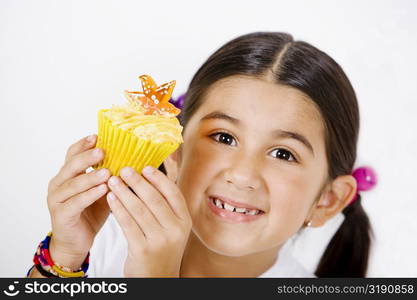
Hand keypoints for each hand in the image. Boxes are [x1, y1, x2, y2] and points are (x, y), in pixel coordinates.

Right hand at [47, 135, 110, 269]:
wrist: (76, 242)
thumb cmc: (91, 213)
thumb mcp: (103, 191)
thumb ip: (111, 176)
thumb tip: (134, 160)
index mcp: (68, 174)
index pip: (73, 153)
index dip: (83, 144)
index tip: (97, 136)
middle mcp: (59, 183)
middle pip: (71, 165)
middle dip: (87, 157)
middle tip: (102, 150)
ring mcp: (57, 199)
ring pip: (72, 183)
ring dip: (90, 176)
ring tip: (106, 171)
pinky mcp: (61, 215)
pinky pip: (75, 202)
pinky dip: (89, 195)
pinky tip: (102, 190)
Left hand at [106, 166, 191, 276]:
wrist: (157, 277)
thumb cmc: (161, 248)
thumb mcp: (172, 228)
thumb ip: (165, 207)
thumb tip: (148, 178)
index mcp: (184, 220)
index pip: (173, 193)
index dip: (158, 178)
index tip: (145, 167)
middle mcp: (175, 229)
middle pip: (154, 198)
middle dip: (137, 181)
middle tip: (124, 169)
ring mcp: (159, 240)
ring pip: (138, 209)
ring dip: (124, 192)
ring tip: (113, 180)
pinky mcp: (142, 249)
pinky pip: (127, 223)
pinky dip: (118, 208)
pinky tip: (110, 198)